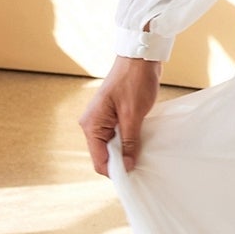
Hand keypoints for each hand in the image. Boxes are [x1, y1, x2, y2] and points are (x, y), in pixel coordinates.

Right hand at [79, 55, 161, 176]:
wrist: (139, 58)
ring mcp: (102, 120)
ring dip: (126, 151)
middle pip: (104, 155)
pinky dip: (128, 141)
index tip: (133, 175)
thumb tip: (127, 165)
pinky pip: (117, 136)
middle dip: (121, 162)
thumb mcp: (133, 115)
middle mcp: (92, 124)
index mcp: (91, 125)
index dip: (115, 170)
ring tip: (143, 153)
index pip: (99, 160)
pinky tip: (141, 142)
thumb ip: (129, 142)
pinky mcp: (112, 117)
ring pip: (111, 146)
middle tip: (141, 165)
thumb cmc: (134, 81)